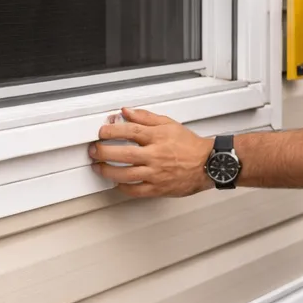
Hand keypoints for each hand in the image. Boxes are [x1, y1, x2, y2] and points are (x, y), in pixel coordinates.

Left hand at [88, 107, 213, 197]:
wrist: (208, 164)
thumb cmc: (190, 145)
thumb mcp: (169, 124)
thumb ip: (146, 117)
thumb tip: (127, 111)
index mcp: (158, 137)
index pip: (130, 131)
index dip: (111, 131)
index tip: (101, 132)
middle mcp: (156, 155)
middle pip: (123, 154)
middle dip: (103, 152)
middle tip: (94, 150)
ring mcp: (156, 173)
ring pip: (126, 174)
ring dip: (107, 171)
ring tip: (98, 167)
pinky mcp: (158, 188)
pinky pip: (136, 191)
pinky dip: (123, 188)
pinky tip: (117, 183)